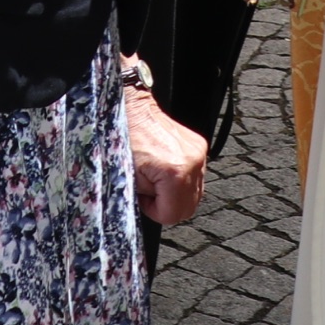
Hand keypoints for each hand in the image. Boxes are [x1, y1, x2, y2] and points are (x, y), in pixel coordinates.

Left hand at [125, 82, 207, 224]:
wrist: (132, 110)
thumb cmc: (124, 140)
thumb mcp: (129, 179)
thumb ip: (146, 201)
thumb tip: (156, 210)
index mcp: (176, 173)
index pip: (174, 215)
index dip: (155, 212)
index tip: (144, 199)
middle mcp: (193, 163)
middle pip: (189, 208)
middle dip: (168, 204)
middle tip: (150, 192)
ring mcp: (199, 153)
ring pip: (195, 194)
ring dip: (176, 193)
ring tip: (157, 179)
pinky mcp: (199, 146)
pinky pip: (196, 176)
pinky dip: (182, 179)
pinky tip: (165, 169)